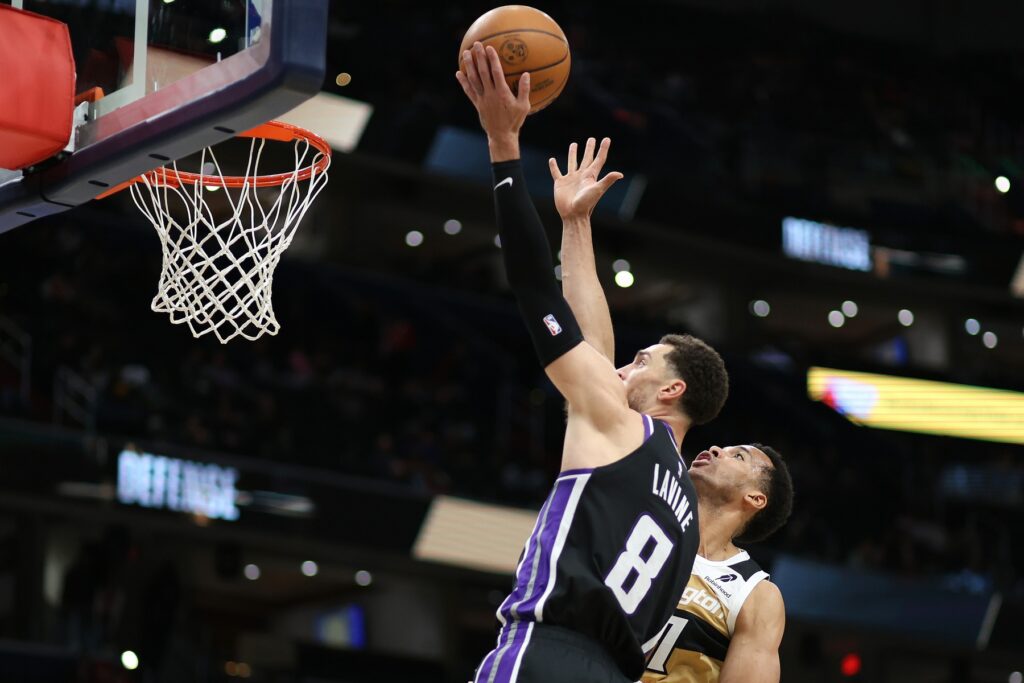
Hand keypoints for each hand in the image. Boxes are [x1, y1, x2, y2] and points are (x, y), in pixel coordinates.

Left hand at [455, 42, 530, 159]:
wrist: (501, 136)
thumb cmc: (515, 121)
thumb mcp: (524, 107)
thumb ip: (525, 90)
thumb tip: (526, 74)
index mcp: (502, 93)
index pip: (496, 72)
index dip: (492, 59)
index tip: (489, 48)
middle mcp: (490, 94)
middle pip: (482, 72)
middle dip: (479, 57)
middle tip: (476, 44)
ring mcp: (482, 99)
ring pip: (473, 80)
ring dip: (469, 66)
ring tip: (465, 53)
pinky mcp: (477, 104)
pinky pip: (468, 91)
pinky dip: (463, 82)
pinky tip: (458, 73)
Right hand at [549, 137, 623, 219]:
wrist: (573, 215)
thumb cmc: (586, 203)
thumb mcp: (597, 190)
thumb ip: (607, 180)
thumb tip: (620, 174)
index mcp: (591, 176)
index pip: (598, 160)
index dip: (603, 149)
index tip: (607, 139)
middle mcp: (581, 176)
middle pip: (587, 159)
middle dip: (589, 149)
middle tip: (591, 139)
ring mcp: (571, 179)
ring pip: (572, 162)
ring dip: (573, 154)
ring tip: (574, 144)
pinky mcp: (560, 183)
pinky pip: (556, 172)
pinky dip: (553, 166)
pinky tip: (552, 160)